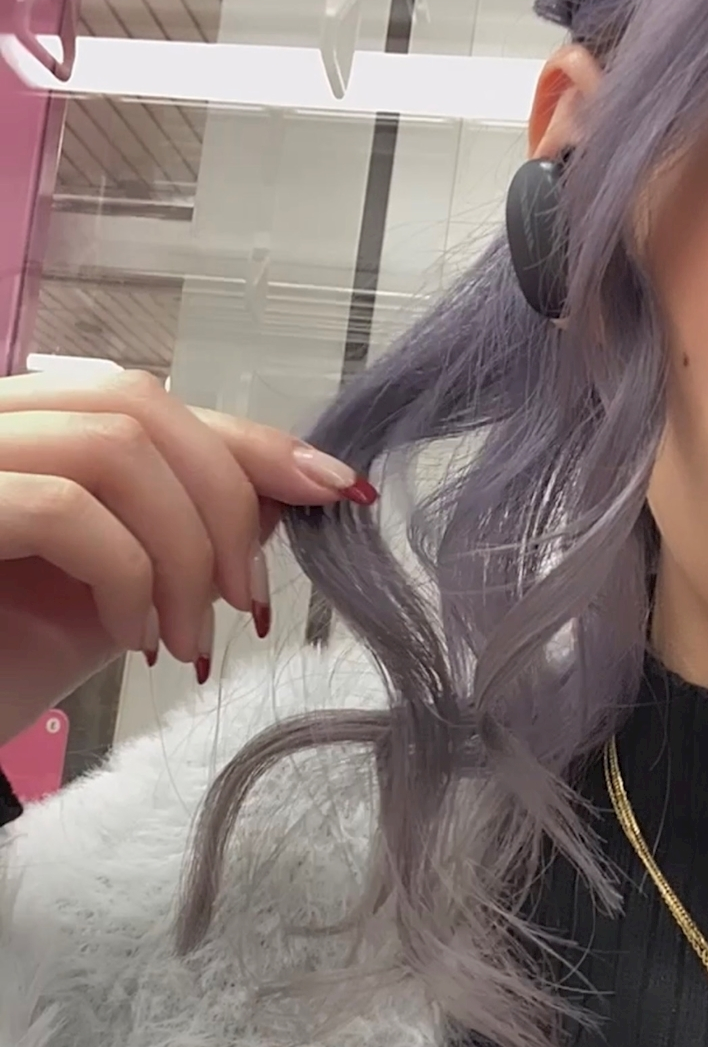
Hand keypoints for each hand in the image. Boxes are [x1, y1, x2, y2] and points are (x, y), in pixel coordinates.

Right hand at [0, 370, 373, 747]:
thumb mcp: (115, 593)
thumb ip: (179, 533)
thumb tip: (281, 495)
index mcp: (28, 430)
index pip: (152, 403)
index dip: (253, 440)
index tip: (337, 490)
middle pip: (141, 405)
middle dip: (226, 501)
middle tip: (248, 604)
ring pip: (115, 446)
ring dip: (184, 551)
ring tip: (188, 640)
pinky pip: (66, 508)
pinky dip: (126, 576)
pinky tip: (131, 643)